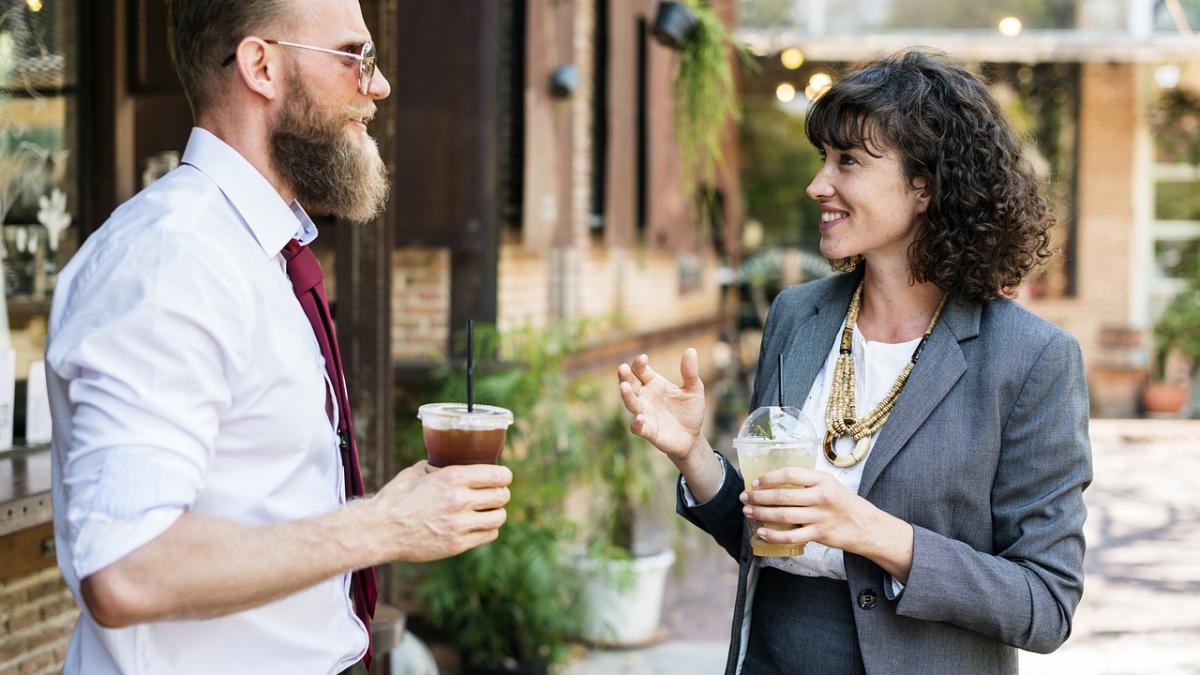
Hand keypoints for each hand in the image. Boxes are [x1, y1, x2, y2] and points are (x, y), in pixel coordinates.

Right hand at [370, 460, 512, 562]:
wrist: (380, 530)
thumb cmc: (395, 499)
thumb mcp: (416, 472)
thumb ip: (437, 467)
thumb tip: (447, 463)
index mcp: (453, 477)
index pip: (497, 475)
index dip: (504, 476)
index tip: (503, 477)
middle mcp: (460, 500)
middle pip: (501, 496)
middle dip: (501, 493)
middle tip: (495, 494)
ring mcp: (460, 524)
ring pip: (499, 517)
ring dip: (496, 513)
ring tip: (488, 511)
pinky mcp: (457, 544)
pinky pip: (488, 535)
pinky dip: (488, 529)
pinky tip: (479, 525)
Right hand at [616, 349, 706, 462]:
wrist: (692, 437)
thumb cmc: (690, 411)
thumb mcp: (694, 389)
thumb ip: (690, 372)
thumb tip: (690, 350)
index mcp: (654, 383)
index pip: (641, 370)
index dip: (639, 363)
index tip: (643, 358)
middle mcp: (645, 397)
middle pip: (630, 384)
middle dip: (625, 376)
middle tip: (622, 368)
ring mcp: (645, 414)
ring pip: (631, 403)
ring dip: (627, 396)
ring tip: (624, 387)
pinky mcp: (648, 431)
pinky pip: (637, 427)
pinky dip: (636, 423)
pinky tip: (639, 418)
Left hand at [739, 467, 901, 558]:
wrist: (866, 525)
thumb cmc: (843, 503)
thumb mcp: (828, 485)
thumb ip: (806, 483)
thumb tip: (773, 484)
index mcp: (822, 479)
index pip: (790, 474)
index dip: (769, 478)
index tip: (756, 482)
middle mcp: (821, 496)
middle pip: (782, 495)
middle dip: (759, 497)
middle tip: (745, 497)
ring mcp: (820, 516)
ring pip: (783, 515)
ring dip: (761, 513)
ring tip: (748, 511)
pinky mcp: (819, 534)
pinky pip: (791, 536)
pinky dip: (773, 535)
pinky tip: (762, 532)